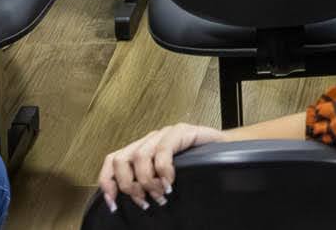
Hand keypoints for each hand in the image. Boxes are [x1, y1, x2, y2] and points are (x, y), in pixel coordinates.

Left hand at [98, 123, 224, 209]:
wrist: (227, 151)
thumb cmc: (197, 168)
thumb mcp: (165, 179)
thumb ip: (147, 185)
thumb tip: (130, 204)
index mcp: (142, 150)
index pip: (112, 160)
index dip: (108, 182)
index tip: (113, 204)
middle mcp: (150, 140)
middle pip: (121, 159)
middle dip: (129, 186)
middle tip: (145, 201)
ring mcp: (165, 134)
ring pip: (139, 156)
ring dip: (148, 182)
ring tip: (161, 194)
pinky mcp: (181, 132)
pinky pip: (163, 151)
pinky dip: (164, 171)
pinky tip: (172, 182)